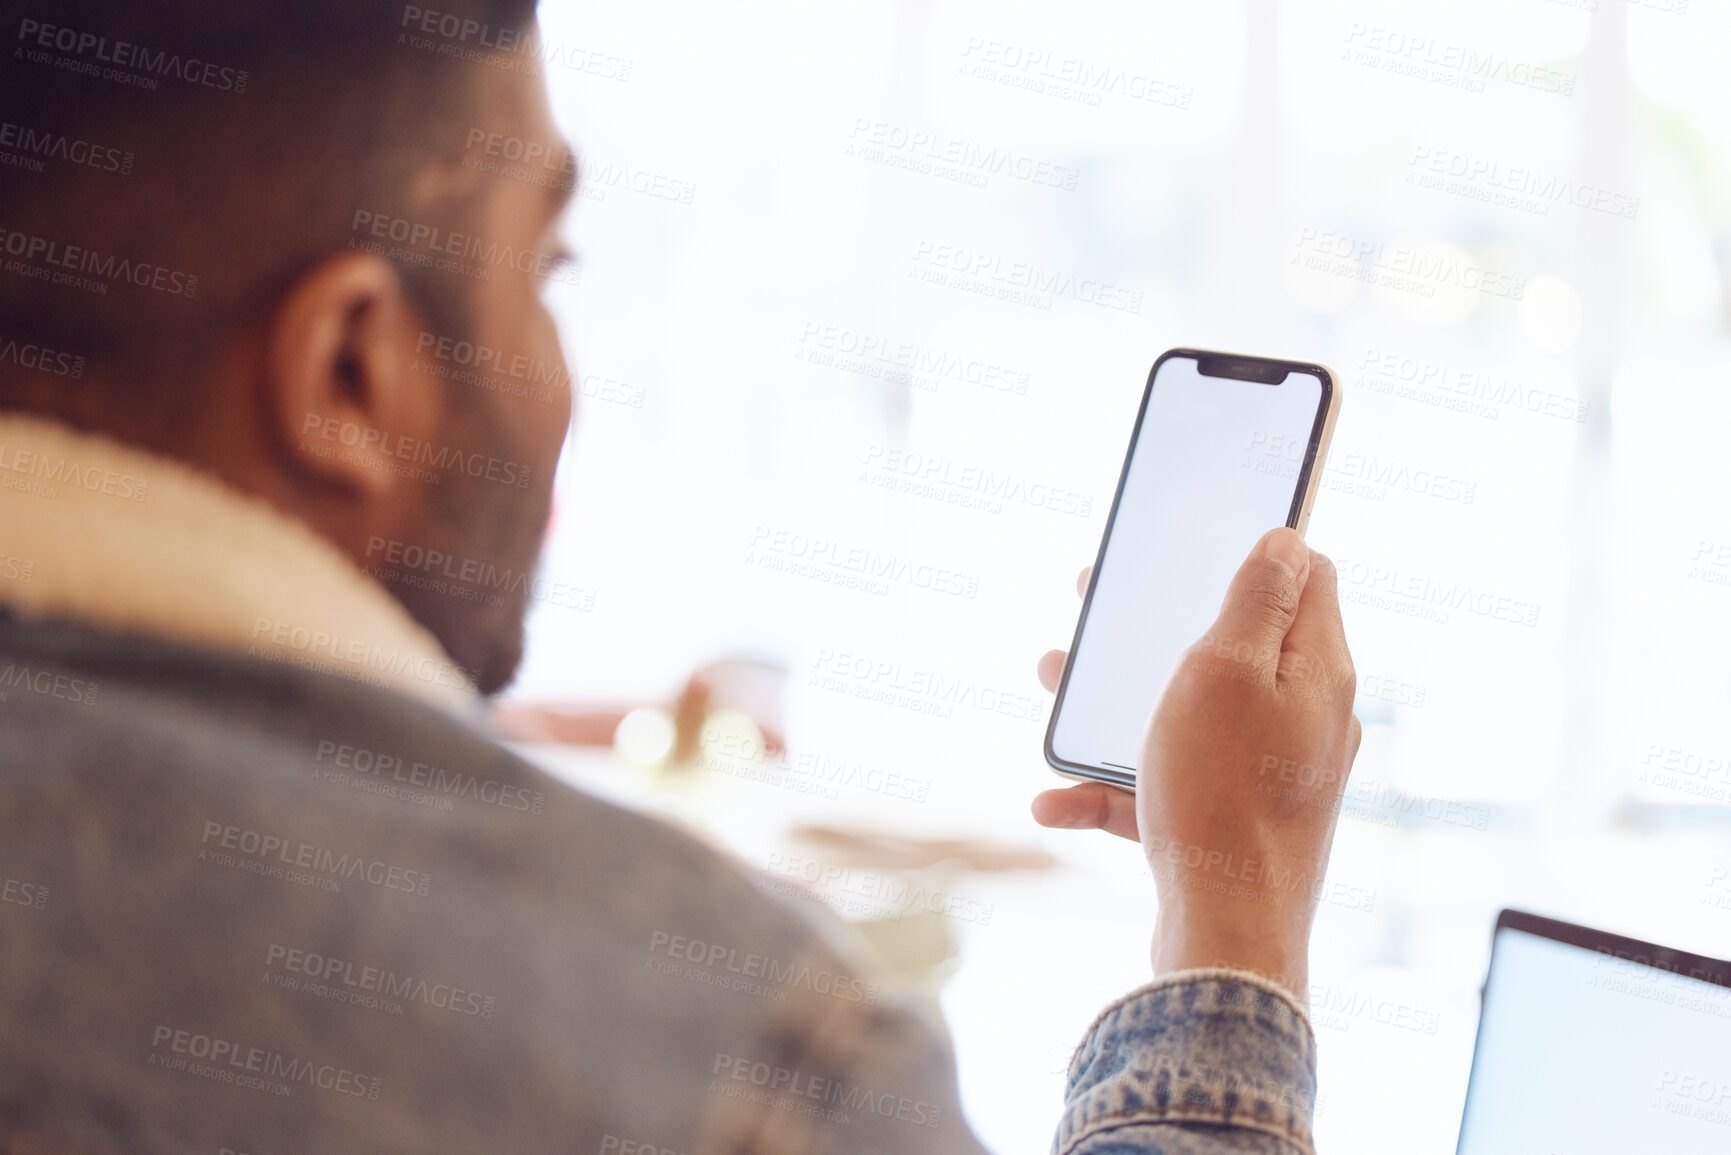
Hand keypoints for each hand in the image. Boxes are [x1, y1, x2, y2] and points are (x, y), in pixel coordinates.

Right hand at [1032, 528, 1361, 1002]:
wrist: (1226, 936)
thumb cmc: (1223, 795)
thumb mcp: (1228, 672)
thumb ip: (1258, 600)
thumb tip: (1288, 537)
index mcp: (1316, 670)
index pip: (1307, 577)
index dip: (1253, 547)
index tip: (1193, 536)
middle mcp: (1302, 718)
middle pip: (1232, 643)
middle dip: (1157, 625)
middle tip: (1098, 603)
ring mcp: (1267, 773)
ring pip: (1186, 712)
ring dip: (1116, 701)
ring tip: (1054, 685)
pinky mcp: (1228, 820)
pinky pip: (1164, 784)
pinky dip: (1111, 787)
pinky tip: (1054, 802)